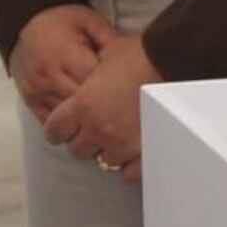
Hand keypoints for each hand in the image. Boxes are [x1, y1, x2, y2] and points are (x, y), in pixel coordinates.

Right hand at [9, 3, 115, 123]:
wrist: (24, 24)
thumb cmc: (62, 23)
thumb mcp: (88, 21)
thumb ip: (109, 40)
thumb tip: (135, 61)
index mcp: (65, 54)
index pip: (95, 82)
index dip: (113, 90)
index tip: (127, 92)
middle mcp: (49, 75)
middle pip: (81, 105)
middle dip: (102, 110)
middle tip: (121, 112)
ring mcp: (38, 90)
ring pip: (67, 119)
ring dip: (85, 122)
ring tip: (105, 121)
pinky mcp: (30, 100)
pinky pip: (51, 123)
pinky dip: (67, 127)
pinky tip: (82, 124)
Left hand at [41, 33, 159, 182]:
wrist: (172, 60)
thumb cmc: (139, 53)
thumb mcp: (104, 56)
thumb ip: (90, 72)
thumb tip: (88, 75)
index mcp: (83, 104)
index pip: (54, 131)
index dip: (57, 129)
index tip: (63, 128)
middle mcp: (99, 128)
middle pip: (76, 150)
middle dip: (82, 140)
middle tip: (92, 129)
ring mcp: (122, 144)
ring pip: (103, 162)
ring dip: (106, 150)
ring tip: (115, 137)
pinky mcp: (144, 153)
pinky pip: (127, 173)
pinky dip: (128, 164)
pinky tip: (131, 151)